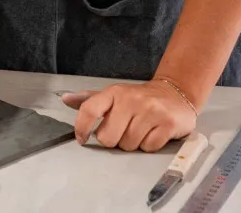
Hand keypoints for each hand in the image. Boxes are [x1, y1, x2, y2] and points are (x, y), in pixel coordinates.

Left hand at [61, 79, 196, 151]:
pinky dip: (149, 146)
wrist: (175, 92)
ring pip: (129, 145)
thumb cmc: (139, 98)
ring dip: (133, 143)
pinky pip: (148, 148)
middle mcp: (131, 99)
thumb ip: (90, 100)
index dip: (81, 128)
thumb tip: (65, 99)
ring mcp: (151, 110)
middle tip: (124, 131)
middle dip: (114, 140)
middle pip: (108, 137)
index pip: (89, 109)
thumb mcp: (114, 95)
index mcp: (114, 92)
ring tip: (141, 130)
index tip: (82, 139)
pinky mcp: (168, 123)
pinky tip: (154, 133)